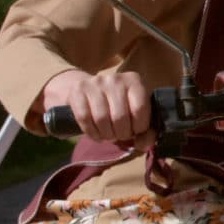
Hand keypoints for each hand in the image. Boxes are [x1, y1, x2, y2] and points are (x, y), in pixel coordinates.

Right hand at [39, 69, 153, 149]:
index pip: (140, 109)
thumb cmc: (118, 105)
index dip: (139, 127)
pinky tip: (97, 134)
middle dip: (122, 133)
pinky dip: (92, 133)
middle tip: (121, 135)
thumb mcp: (135, 112)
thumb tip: (144, 144)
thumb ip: (146, 131)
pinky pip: (84, 119)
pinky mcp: (77, 91)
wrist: (88, 90)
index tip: (136, 131)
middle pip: (120, 117)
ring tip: (109, 135)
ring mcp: (95, 83)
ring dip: (107, 135)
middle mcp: (115, 79)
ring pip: (101, 119)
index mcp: (134, 81)